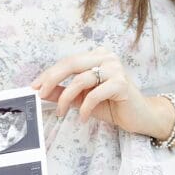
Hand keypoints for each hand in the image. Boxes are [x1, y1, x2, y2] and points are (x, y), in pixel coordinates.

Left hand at [30, 47, 168, 138]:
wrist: (140, 117)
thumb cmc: (113, 106)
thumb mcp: (82, 99)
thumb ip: (63, 92)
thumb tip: (40, 91)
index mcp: (97, 56)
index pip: (67, 61)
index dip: (49, 73)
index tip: (34, 87)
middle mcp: (106, 57)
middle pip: (71, 63)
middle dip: (52, 79)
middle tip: (39, 94)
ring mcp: (115, 69)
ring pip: (81, 79)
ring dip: (66, 98)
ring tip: (62, 112)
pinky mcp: (121, 84)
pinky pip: (94, 94)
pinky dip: (85, 108)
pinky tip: (83, 118)